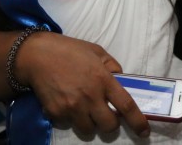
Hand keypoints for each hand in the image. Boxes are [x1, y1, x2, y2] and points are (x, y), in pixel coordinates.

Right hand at [21, 33, 149, 137]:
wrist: (37, 56)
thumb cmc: (69, 50)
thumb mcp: (97, 51)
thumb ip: (112, 66)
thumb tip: (121, 81)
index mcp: (103, 79)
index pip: (126, 105)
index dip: (137, 121)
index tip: (144, 131)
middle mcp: (90, 96)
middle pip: (109, 126)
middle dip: (111, 124)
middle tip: (106, 114)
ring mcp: (72, 107)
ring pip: (89, 130)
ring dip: (90, 124)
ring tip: (84, 110)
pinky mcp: (57, 113)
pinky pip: (69, 124)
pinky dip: (71, 119)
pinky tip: (67, 104)